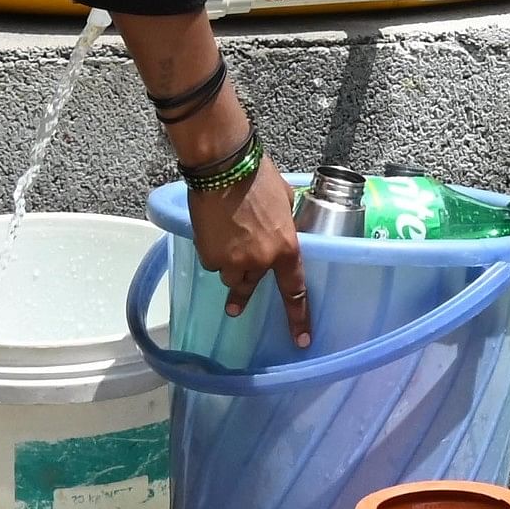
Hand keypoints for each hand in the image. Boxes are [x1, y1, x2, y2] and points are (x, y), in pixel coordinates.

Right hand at [185, 149, 310, 346]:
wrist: (224, 168)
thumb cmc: (259, 178)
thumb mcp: (286, 202)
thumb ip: (287, 224)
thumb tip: (286, 229)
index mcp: (285, 248)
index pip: (294, 290)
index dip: (298, 317)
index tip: (301, 340)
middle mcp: (260, 261)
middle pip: (253, 284)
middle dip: (245, 289)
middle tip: (237, 305)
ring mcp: (232, 260)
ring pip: (230, 275)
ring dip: (230, 265)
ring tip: (224, 243)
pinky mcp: (209, 254)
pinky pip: (213, 262)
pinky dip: (214, 252)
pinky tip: (213, 231)